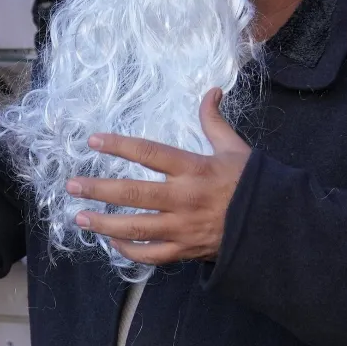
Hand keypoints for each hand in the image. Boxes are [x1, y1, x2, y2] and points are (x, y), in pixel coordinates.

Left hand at [66, 89, 250, 265]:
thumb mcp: (235, 148)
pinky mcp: (185, 250)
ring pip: (136, 228)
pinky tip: (112, 242)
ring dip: (104, 223)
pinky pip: (151, 254)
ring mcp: (183, 227)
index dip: (119, 145)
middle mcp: (184, 198)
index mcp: (194, 169)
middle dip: (98, 189)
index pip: (149, 153)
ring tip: (80, 218)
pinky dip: (129, 250)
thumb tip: (211, 91)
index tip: (94, 141)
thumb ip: (214, 122)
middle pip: (133, 193)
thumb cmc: (252, 184)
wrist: (273, 225)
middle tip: (72, 186)